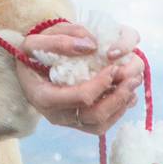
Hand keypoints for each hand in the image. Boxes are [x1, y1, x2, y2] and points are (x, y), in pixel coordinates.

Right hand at [15, 27, 144, 135]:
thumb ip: (60, 40)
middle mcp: (56, 115)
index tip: (114, 66)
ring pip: (101, 124)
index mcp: (43, 97)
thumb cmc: (31, 52)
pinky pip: (102, 123)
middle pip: (94, 116)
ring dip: (122, 104)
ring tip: (134, 82)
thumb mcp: (36, 39)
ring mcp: (68, 121)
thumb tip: (91, 46)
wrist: (28, 66)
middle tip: (133, 76)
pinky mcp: (78, 122)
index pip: (80, 97)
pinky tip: (128, 92)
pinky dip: (119, 109)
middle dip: (118, 97)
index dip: (101, 83)